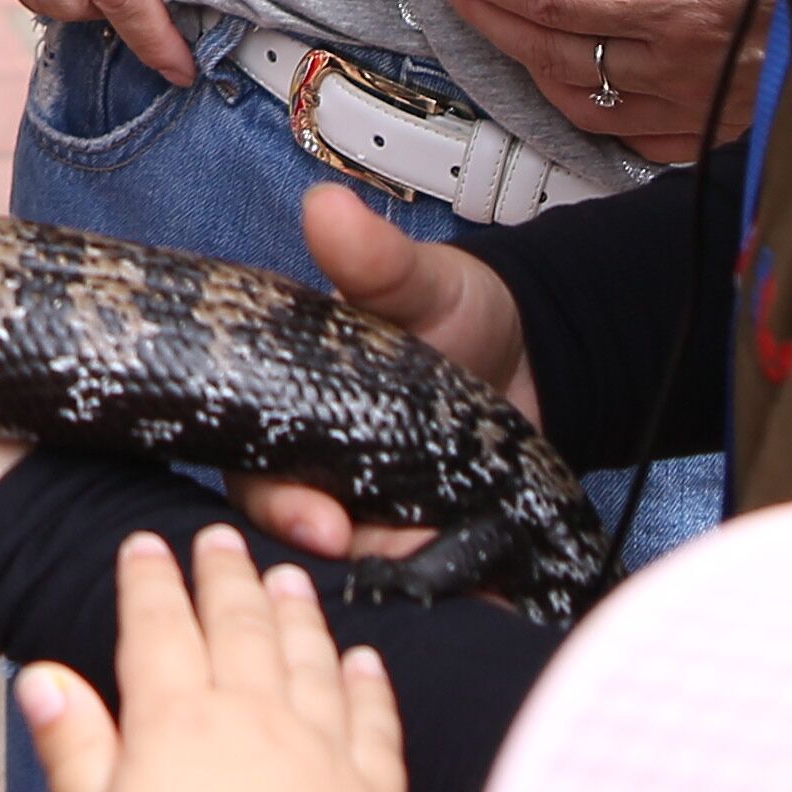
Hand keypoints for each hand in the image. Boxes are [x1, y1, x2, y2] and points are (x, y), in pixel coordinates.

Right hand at [20, 528, 413, 791]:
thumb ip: (73, 748)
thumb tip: (42, 674)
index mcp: (176, 726)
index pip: (158, 629)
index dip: (149, 581)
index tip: (144, 545)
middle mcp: (255, 722)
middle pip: (239, 626)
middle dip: (224, 575)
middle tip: (218, 538)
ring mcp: (324, 757)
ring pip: (310, 660)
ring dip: (296, 612)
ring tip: (289, 578)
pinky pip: (375, 722)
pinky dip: (369, 684)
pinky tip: (365, 661)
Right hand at [232, 180, 540, 572]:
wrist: (534, 355)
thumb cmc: (453, 310)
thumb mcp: (416, 282)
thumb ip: (372, 259)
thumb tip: (326, 205)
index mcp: (287, 406)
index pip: (257, 468)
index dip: (279, 502)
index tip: (323, 522)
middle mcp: (315, 464)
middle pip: (296, 528)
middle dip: (334, 553)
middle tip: (389, 556)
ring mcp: (368, 505)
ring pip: (354, 561)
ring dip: (390, 571)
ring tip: (438, 566)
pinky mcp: (419, 532)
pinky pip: (412, 570)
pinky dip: (435, 582)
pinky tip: (466, 586)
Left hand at [418, 0, 768, 162]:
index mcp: (687, 12)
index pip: (557, 2)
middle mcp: (683, 74)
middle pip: (552, 54)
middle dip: (489, 17)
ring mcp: (700, 114)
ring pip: (583, 101)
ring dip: (530, 62)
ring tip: (498, 20)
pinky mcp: (721, 137)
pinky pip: (632, 136)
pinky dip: (588, 105)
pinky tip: (576, 76)